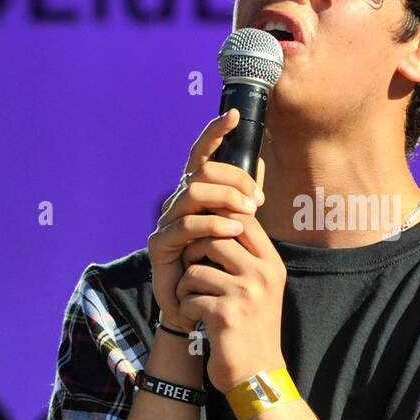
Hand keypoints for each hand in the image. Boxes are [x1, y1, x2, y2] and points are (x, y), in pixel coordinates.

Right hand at [147, 109, 266, 335]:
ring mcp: (165, 221)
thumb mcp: (233, 229)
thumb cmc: (216, 265)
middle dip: (233, 179)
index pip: (201, 155)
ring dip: (226, 200)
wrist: (195, 305)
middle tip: (256, 200)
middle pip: (202, 173)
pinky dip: (213, 225)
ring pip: (194, 194)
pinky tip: (233, 231)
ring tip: (249, 213)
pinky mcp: (159, 244)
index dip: (215, 133)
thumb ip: (240, 203)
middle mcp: (176, 202)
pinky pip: (186, 225)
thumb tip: (260, 171)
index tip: (235, 114)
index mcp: (193, 194)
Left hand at [176, 190, 286, 393]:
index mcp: (272, 264)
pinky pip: (189, 298)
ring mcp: (246, 293)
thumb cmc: (252, 328)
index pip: (243, 220)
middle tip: (191, 275)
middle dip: (193, 253)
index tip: (200, 236)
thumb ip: (245, 256)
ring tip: (193, 302)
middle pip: (214, 238)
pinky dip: (186, 311)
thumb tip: (216, 218)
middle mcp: (263, 274)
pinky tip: (197, 323)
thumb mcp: (259, 288)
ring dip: (186, 287)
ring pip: (196, 269)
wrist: (257, 375)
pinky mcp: (225, 314)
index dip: (216, 220)